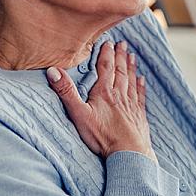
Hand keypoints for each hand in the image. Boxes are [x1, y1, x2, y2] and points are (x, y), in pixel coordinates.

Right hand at [47, 40, 156, 161]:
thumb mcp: (79, 114)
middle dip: (120, 56)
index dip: (106, 54)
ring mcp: (131, 105)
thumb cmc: (103, 136)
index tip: (108, 42)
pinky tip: (142, 80)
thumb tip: (53, 71)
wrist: (129, 153)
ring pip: (131, 81)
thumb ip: (66, 92)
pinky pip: (140, 96)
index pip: (106, 68)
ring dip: (131, 67)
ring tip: (132, 56)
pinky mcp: (139, 116)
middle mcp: (120, 96)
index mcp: (104, 93)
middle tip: (122, 43)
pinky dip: (141, 86)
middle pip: (120, 71)